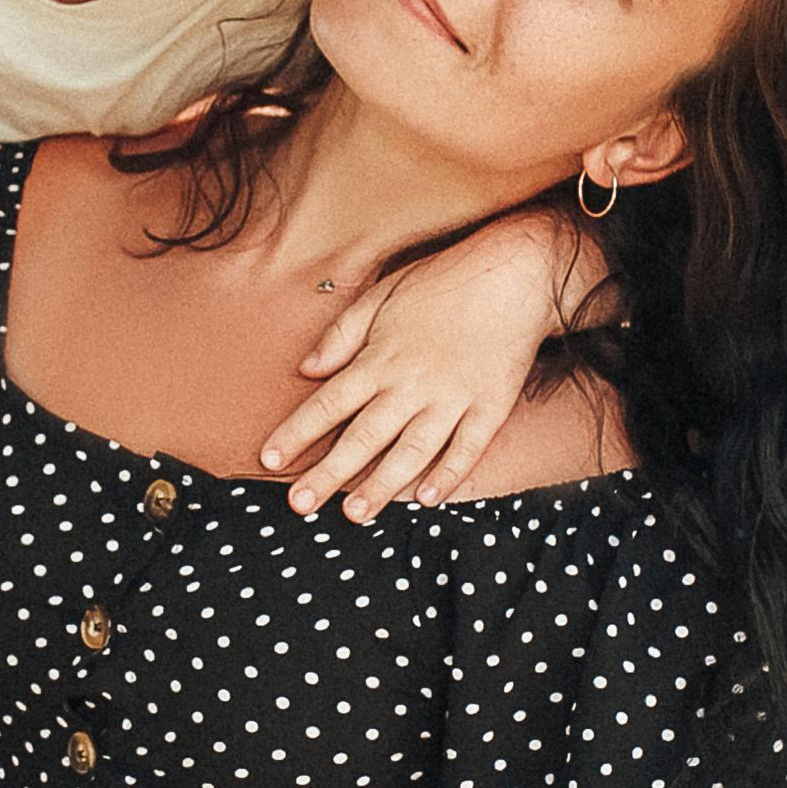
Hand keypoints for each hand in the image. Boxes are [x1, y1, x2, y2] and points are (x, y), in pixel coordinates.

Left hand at [259, 208, 589, 521]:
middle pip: (363, 437)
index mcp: (381, 358)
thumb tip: (307, 369)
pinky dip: (448, 475)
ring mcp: (453, 398)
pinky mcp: (490, 406)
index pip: (329, 402)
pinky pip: (467, 449)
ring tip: (355, 514)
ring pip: (411, 451)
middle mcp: (412, 384)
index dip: (297, 432)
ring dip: (381, 485)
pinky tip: (427, 499)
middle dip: (328, 473)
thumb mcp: (383, 293)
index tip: (270, 457)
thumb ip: (343, 334)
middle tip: (300, 503)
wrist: (516, 273)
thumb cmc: (443, 281)